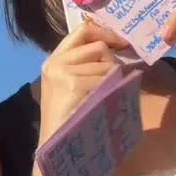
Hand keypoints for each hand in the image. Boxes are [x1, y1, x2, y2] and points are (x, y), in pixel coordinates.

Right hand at [39, 21, 130, 143]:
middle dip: (113, 61)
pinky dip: (111, 90)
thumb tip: (113, 45)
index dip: (105, 32)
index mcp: (54, 60)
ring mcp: (63, 73)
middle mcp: (55, 62)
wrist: (55, 144)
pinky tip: (103, 103)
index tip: (121, 43)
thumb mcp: (71, 85)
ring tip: (104, 97)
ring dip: (113, 79)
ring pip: (106, 64)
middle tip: (114, 80)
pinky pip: (106, 78)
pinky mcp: (73, 85)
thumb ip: (84, 65)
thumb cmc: (68, 119)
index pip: (82, 30)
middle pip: (98, 46)